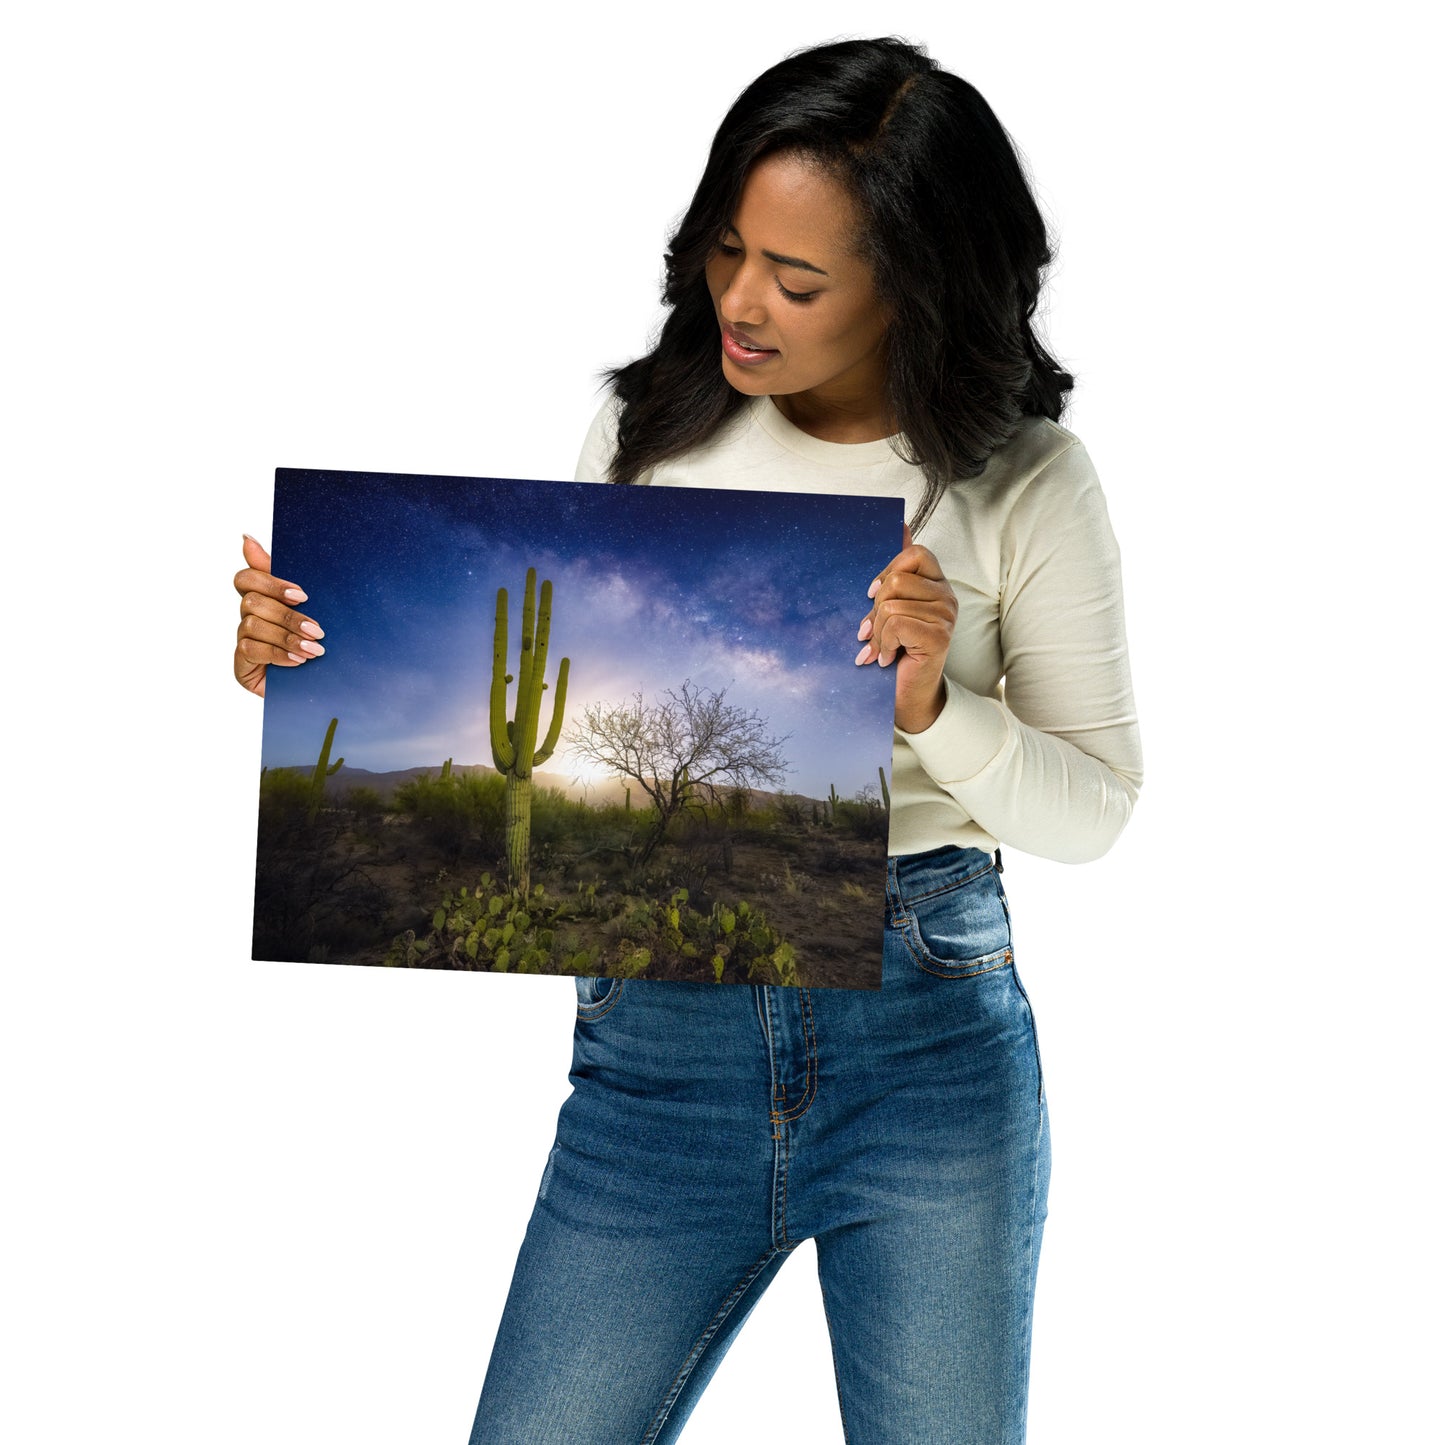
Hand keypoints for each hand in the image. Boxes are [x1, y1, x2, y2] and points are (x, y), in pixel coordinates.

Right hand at [233, 534, 323, 696]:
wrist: (320, 686)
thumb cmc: (314, 642)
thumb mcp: (310, 609)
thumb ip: (285, 578)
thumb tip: (246, 538)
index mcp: (263, 598)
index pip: (247, 578)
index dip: (271, 583)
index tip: (302, 595)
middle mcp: (248, 617)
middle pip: (252, 602)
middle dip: (288, 616)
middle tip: (317, 630)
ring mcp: (243, 640)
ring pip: (252, 625)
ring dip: (287, 637)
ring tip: (314, 650)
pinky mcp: (241, 664)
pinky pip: (251, 650)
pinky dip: (278, 654)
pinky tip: (298, 662)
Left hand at [854, 523, 956, 733]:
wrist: (907, 694)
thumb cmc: (897, 649)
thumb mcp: (892, 606)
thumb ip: (898, 570)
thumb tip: (900, 524)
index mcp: (936, 584)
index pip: (915, 553)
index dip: (888, 570)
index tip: (873, 595)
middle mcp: (947, 596)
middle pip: (897, 580)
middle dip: (875, 609)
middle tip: (872, 631)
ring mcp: (946, 616)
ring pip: (892, 605)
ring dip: (877, 632)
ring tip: (880, 648)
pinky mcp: (939, 635)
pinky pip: (896, 623)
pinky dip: (883, 644)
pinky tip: (887, 658)